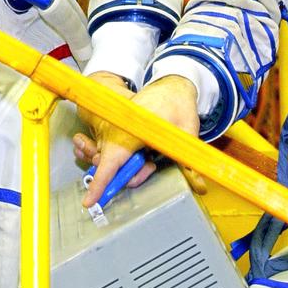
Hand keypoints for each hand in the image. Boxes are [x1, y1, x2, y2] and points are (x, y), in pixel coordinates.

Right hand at [77, 74, 200, 207]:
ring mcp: (114, 130)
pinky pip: (115, 153)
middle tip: (151, 166)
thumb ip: (189, 161)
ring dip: (131, 166)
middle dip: (131, 174)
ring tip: (150, 156)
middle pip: (113, 167)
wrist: (171, 85)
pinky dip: (125, 159)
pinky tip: (143, 152)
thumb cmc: (177, 103)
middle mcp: (116, 131)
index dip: (100, 183)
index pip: (110, 162)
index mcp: (130, 130)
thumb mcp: (187, 130)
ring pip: (114, 161)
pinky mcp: (116, 131)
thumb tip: (198, 186)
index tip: (89, 201)